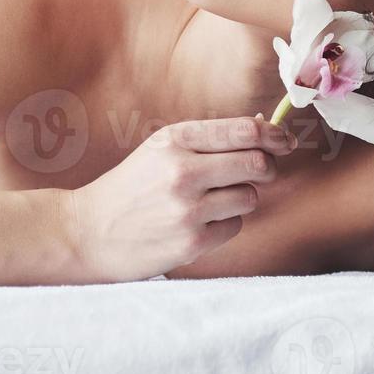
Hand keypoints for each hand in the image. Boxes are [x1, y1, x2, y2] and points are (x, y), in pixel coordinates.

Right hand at [65, 115, 295, 282]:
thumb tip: (263, 132)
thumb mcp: (159, 150)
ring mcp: (188, 208)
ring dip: (242, 198)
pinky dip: (226, 224)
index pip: (243, 131)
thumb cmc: (130, 188)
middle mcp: (182, 171)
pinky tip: (199, 223)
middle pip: (257, 163)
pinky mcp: (192, 241)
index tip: (286, 141)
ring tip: (212, 201)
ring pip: (250, 197)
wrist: (88, 232)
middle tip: (261, 172)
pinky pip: (235, 227)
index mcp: (173, 140)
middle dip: (267, 167)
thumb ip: (206, 141)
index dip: (274, 135)